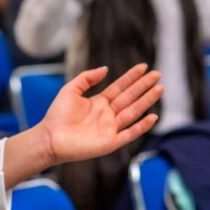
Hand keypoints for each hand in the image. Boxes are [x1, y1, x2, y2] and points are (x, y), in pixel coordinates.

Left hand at [37, 64, 161, 165]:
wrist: (50, 138)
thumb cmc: (57, 115)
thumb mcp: (71, 90)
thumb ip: (87, 78)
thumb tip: (106, 69)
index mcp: (99, 102)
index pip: (120, 87)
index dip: (132, 77)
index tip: (144, 67)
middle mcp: (108, 114)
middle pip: (130, 97)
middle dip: (144, 86)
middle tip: (158, 75)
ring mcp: (110, 128)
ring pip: (133, 112)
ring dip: (147, 101)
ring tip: (160, 89)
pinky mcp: (111, 142)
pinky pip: (130, 133)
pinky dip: (142, 126)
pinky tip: (153, 116)